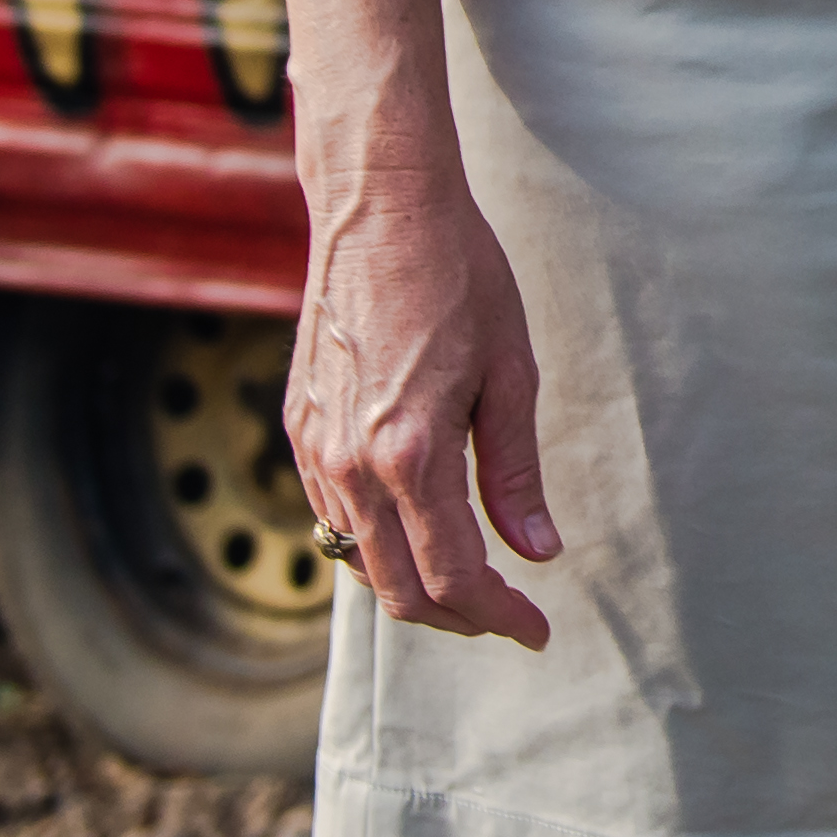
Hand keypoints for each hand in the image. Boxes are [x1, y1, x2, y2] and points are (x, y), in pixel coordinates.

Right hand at [285, 156, 558, 646]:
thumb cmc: (459, 276)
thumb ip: (515, 472)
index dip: (498, 617)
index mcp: (411, 453)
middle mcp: (351, 464)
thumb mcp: (511, 371)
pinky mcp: (298, 428)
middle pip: (399, 589)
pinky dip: (375, 543)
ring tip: (471, 579)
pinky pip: (332, 517)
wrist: (379, 207)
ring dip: (414, 585)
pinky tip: (417, 527)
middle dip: (459, 617)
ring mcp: (315, 449)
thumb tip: (539, 551)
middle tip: (509, 614)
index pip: (453, 577)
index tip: (535, 628)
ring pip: (358, 562)